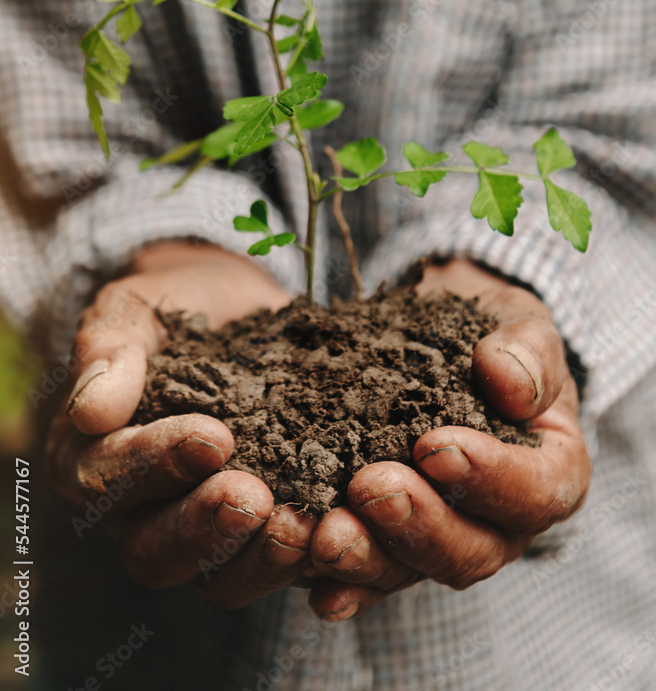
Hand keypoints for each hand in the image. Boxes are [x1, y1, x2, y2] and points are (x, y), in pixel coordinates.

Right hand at [46, 242, 317, 608]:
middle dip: (205, 528)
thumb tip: (90, 412)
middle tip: (254, 499)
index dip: (154, 466)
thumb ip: (109, 348)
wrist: (243, 308)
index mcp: (93, 458)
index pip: (104, 480)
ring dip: (259, 559)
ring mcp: (204, 530)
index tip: (214, 437)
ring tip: (303, 525)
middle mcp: (140, 511)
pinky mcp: (263, 533)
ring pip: (217, 578)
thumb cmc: (177, 304)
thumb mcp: (136, 306)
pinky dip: (308, 559)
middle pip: (155, 551)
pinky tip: (338, 531)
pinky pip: (277, 567)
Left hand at [305, 258, 591, 620]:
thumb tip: (510, 383)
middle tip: (370, 487)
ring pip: (412, 572)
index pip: (535, 492)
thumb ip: (528, 352)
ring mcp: (442, 540)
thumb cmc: (487, 336)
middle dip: (419, 525)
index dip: (489, 480)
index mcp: (548, 472)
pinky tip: (314, 583)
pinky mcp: (390, 546)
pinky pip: (367, 579)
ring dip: (368, 559)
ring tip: (326, 537)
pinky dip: (342, 584)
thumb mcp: (517, 324)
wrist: (434, 336)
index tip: (435, 448)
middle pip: (471, 550)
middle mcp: (500, 523)